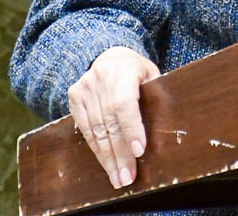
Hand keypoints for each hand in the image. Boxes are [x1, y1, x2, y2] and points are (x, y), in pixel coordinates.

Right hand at [67, 46, 160, 188]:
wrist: (110, 57)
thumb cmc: (138, 72)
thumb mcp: (152, 77)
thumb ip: (156, 99)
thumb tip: (162, 133)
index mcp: (124, 70)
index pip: (125, 104)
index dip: (132, 129)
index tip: (139, 152)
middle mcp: (101, 78)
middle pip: (110, 122)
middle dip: (120, 154)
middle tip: (127, 177)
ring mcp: (85, 87)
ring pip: (96, 130)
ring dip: (108, 158)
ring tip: (118, 178)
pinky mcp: (75, 97)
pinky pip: (85, 129)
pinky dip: (97, 149)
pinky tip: (106, 164)